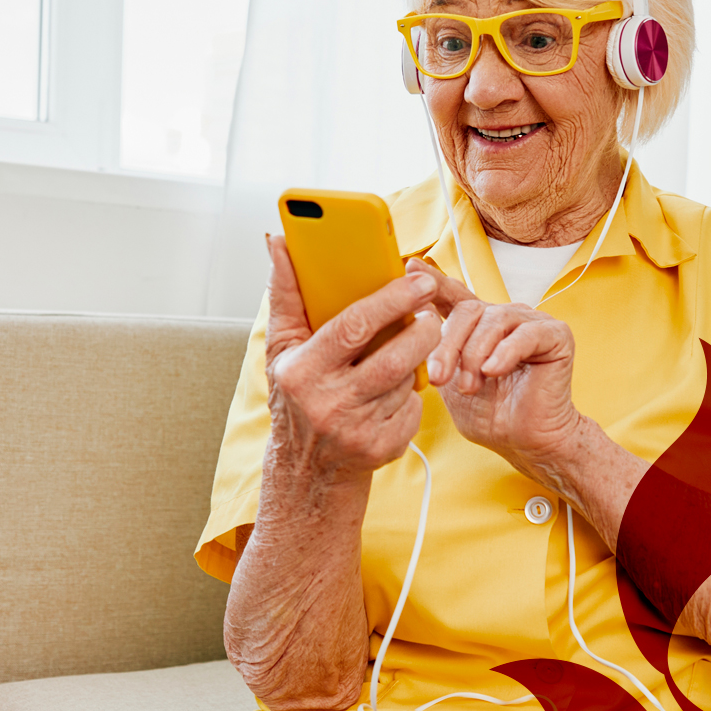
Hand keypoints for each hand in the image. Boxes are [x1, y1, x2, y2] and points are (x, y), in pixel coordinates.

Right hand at [265, 235, 441, 488]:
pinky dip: (412, 395)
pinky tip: (397, 390)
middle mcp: (328, 403)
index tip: (419, 279)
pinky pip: (414, 409)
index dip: (392, 300)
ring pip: (408, 381)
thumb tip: (278, 242)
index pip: (354, 326)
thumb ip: (285, 293)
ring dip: (416, 361)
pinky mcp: (382, 449)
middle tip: (431, 313)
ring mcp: (357, 430)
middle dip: (423, 331)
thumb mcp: (282, 347)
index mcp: (302, 370)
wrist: (306, 467)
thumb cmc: (297, 393)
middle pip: (394, 358)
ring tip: (410, 349)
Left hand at [406, 257, 582, 477]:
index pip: (453, 295)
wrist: (524, 440)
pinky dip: (505, 352)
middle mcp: (504, 317)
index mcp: (479, 325)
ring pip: (493, 320)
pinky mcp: (555, 335)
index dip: (432, 280)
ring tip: (470, 386)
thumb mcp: (450, 381)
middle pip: (468, 310)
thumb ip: (434, 353)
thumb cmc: (490, 414)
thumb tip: (410, 326)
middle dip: (448, 344)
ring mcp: (531, 323)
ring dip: (475, 354)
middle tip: (439, 378)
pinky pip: (525, 333)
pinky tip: (494, 370)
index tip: (409, 266)